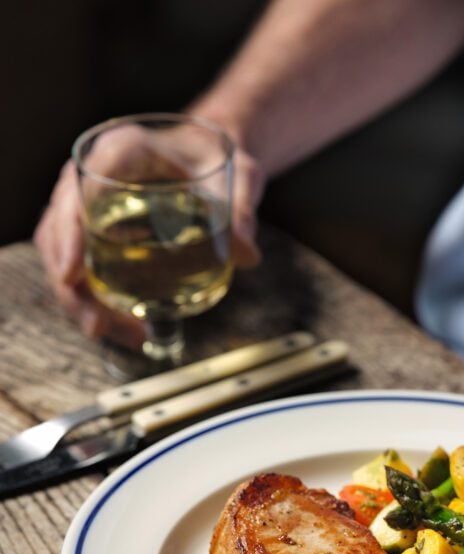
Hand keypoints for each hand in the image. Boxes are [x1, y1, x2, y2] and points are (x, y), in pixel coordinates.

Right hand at [34, 140, 262, 349]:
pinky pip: (78, 262)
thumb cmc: (216, 159)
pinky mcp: (91, 225)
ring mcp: (85, 200)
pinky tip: (129, 325)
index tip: (73, 276)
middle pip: (58, 230)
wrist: (205, 157)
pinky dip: (95, 297)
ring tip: (126, 336)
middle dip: (70, 285)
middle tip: (98, 327)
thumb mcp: (239, 177)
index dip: (69, 235)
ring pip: (61, 253)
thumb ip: (242, 211)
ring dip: (80, 300)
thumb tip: (249, 255)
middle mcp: (92, 172)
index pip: (78, 192)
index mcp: (122, 150)